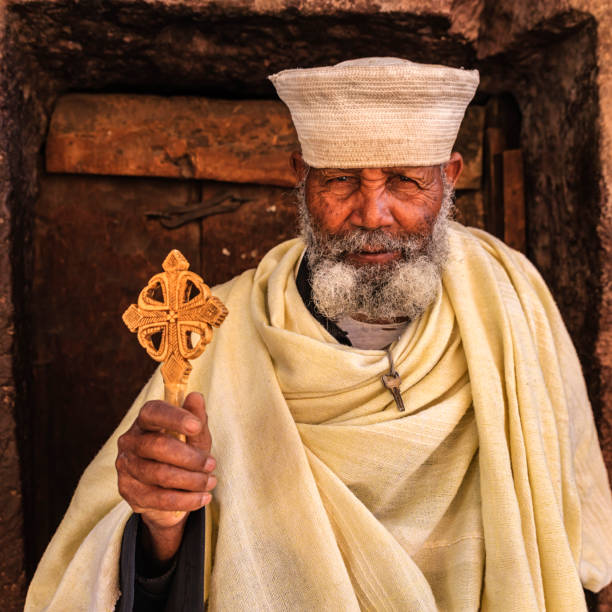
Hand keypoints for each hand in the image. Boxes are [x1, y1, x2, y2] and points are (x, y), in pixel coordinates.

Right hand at [116, 392, 215, 564]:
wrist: (169, 491)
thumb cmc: (183, 454)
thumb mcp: (195, 437)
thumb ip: (196, 418)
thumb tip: (196, 396)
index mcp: (146, 420)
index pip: (154, 412)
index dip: (174, 418)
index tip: (196, 426)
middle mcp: (130, 440)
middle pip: (158, 446)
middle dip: (190, 457)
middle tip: (212, 464)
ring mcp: (126, 466)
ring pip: (160, 474)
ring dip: (191, 480)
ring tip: (210, 482)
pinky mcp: (128, 491)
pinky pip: (159, 498)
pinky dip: (186, 499)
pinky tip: (202, 497)